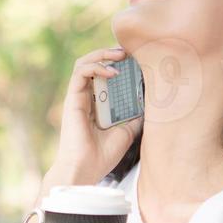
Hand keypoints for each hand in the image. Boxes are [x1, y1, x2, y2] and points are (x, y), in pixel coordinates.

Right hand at [48, 45, 144, 184]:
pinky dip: (97, 66)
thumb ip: (134, 117)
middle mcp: (85, 98)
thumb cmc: (102, 156)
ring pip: (84, 63)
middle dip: (111, 54)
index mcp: (96, 105)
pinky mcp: (72, 98)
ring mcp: (77, 97)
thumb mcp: (126, 132)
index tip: (135, 60)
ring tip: (121, 54)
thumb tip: (150, 105)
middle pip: (94, 65)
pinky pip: (80, 72)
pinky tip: (113, 72)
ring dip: (102, 54)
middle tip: (129, 52)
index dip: (117, 64)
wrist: (86, 169)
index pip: (104, 76)